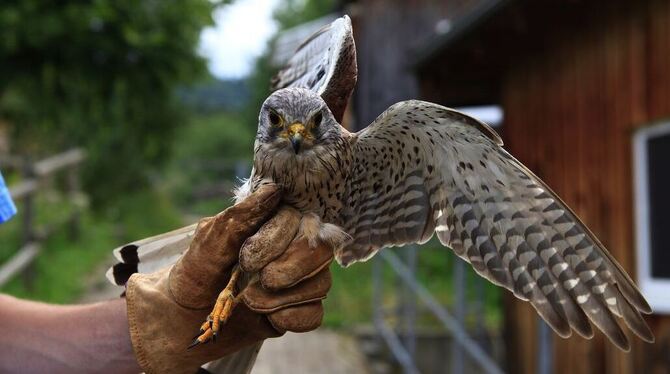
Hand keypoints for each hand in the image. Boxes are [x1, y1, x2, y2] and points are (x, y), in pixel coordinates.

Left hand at [125, 185, 333, 373]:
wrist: (183, 318)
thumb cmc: (197, 270)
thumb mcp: (210, 240)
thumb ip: (241, 215)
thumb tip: (274, 190)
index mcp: (276, 222)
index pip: (301, 221)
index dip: (277, 241)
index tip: (245, 259)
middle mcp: (295, 248)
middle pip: (319, 252)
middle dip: (287, 270)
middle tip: (256, 279)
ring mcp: (300, 280)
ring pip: (320, 285)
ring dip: (281, 298)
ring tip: (250, 302)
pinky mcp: (299, 310)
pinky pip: (314, 315)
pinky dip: (291, 318)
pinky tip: (270, 319)